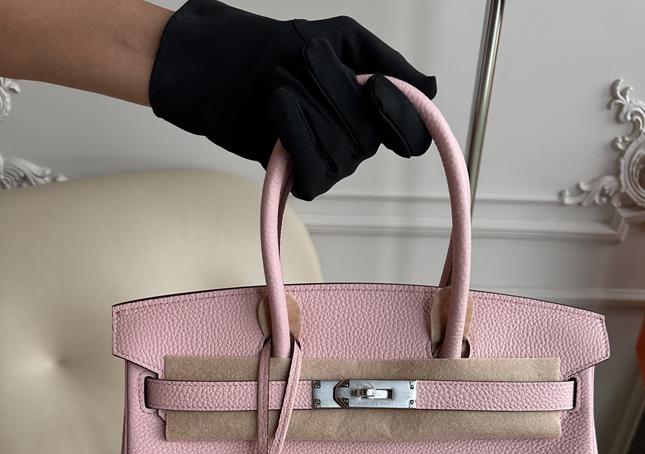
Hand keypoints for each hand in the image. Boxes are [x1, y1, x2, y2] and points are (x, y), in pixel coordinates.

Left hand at [149, 0, 436, 199]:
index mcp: (375, 112)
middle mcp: (360, 144)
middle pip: (367, 133)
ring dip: (304, 105)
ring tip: (279, 85)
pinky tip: (275, 111)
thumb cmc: (280, 52)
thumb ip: (386, 61)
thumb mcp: (340, 40)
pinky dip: (293, 135)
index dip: (401, 117)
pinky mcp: (304, 180)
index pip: (412, 134)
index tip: (372, 87)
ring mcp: (334, 166)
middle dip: (330, 89)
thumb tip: (428, 87)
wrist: (226, 70)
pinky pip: (313, 172)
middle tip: (303, 62)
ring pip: (337, 149)